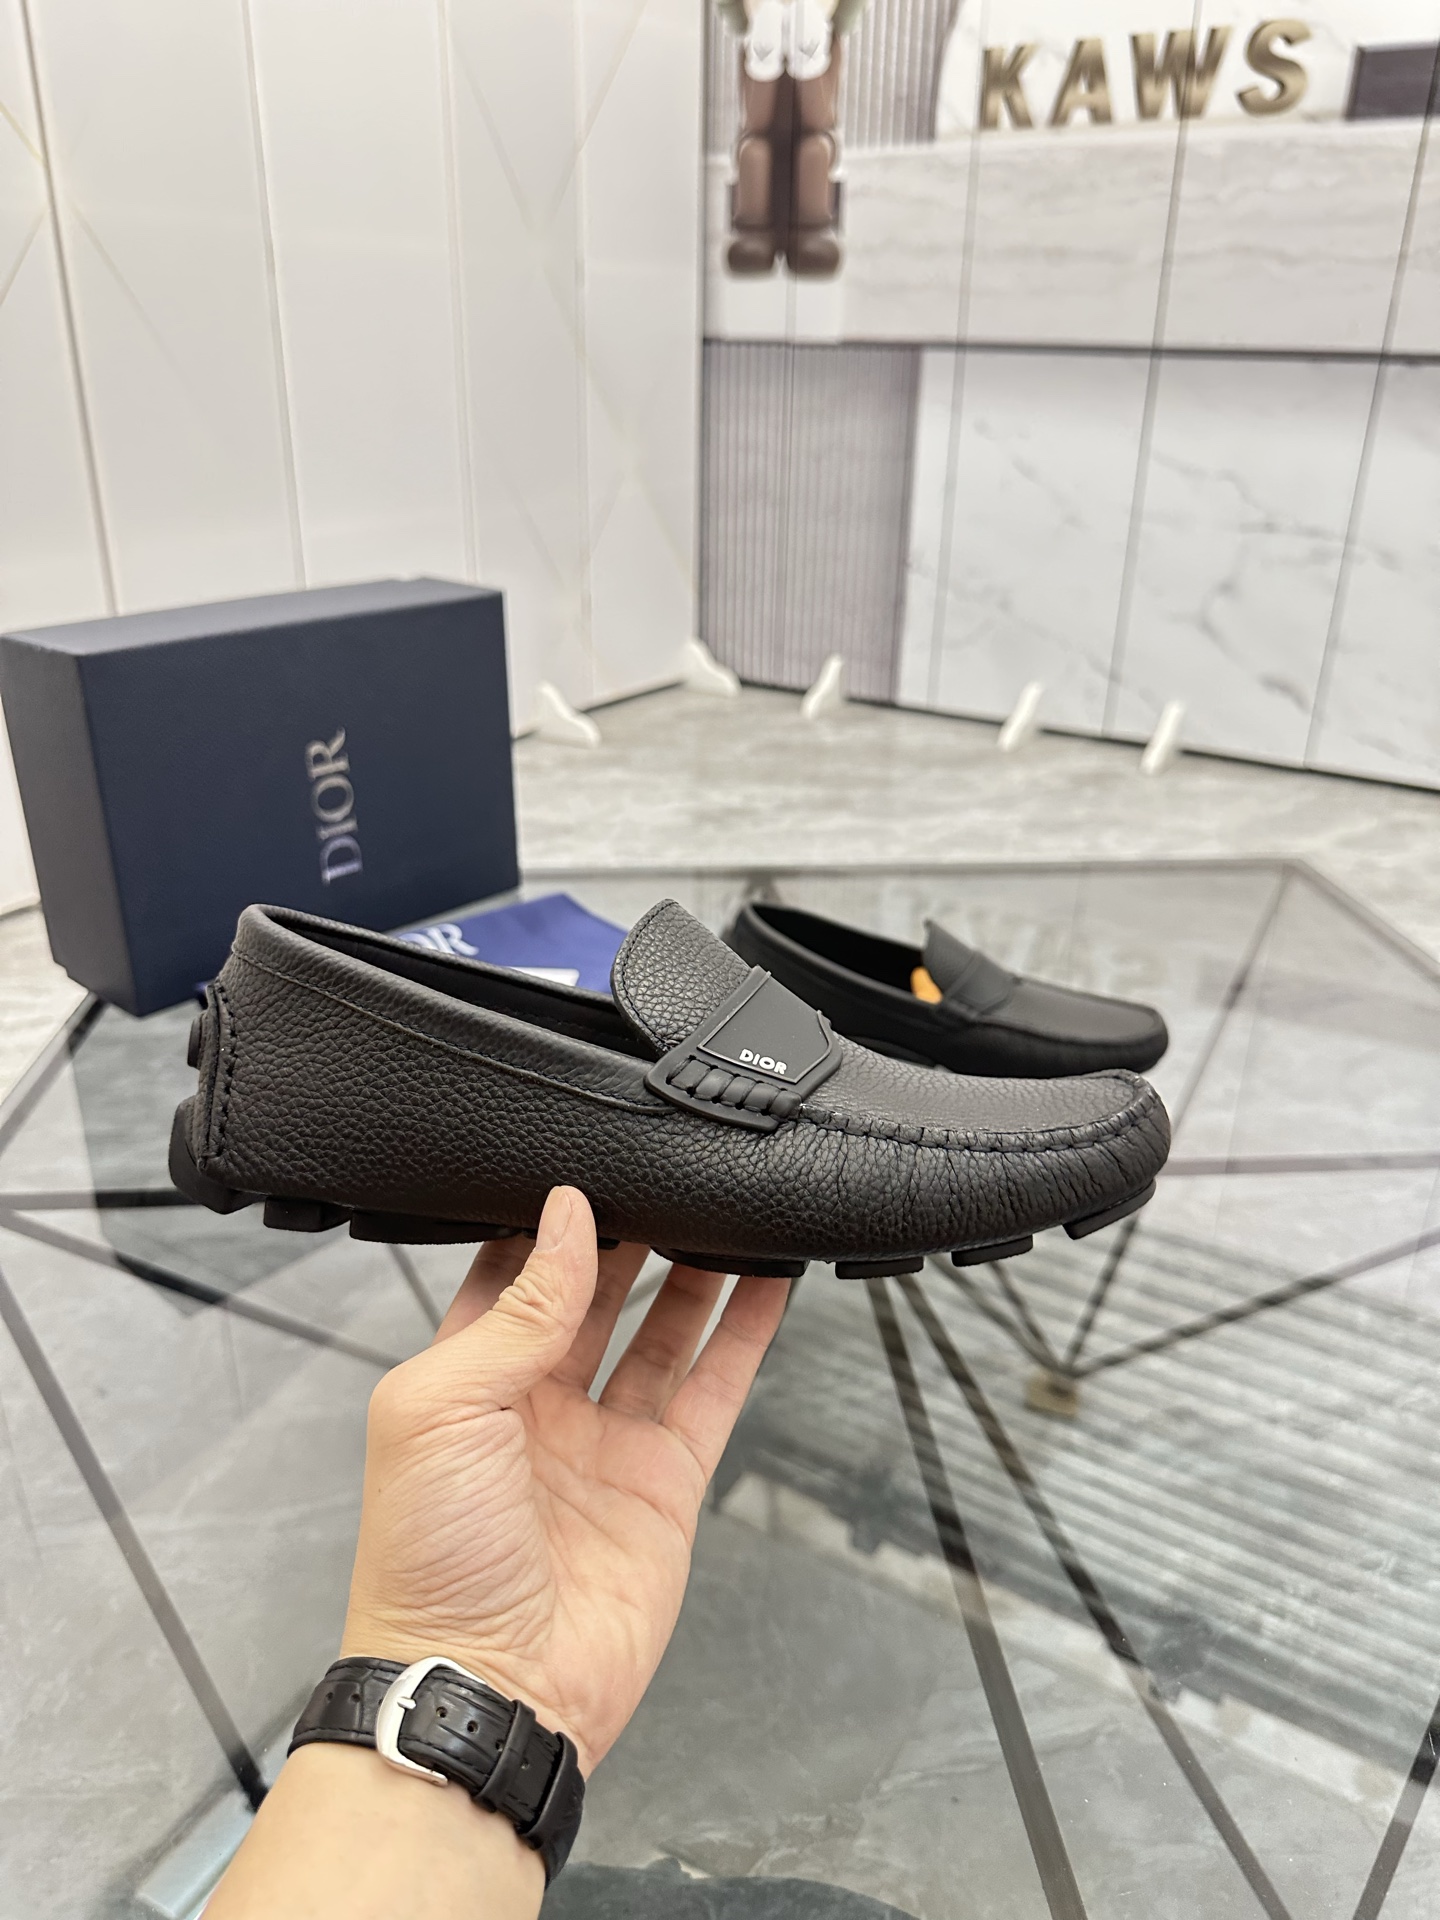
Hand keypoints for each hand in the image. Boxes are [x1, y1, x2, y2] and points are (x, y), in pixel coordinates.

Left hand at [341, 1186, 790, 1773]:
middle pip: (591, 1297)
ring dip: (692, 1272)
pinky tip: (768, 1282)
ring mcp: (604, 1444)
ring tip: (724, 1208)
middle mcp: (535, 1407)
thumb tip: (565, 1218)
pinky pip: (712, 1390)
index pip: (509, 1277)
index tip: (585, 1167)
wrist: (490, 1687)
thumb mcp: (443, 1408)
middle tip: (664, 1176)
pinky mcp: (663, 1482)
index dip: (546, 1224)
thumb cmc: (427, 1562)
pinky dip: (743, 1334)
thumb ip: (516, 1311)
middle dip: (626, 1236)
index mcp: (464, 1382)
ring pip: (660, 1332)